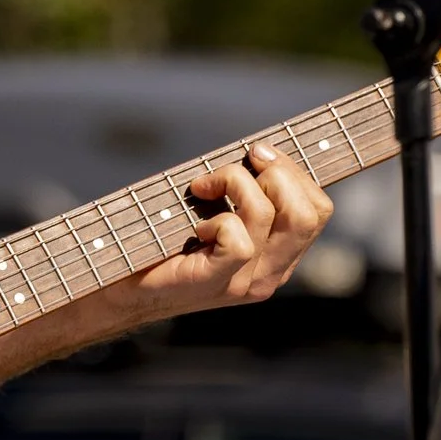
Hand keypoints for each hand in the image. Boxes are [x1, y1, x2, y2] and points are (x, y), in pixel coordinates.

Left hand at [116, 141, 334, 320]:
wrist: (120, 289)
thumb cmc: (162, 239)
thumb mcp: (213, 211)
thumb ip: (241, 191)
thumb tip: (259, 151)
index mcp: (279, 255)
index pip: (319, 210)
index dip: (295, 171)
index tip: (257, 153)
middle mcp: (271, 272)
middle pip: (308, 212)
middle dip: (275, 171)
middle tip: (233, 165)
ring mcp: (246, 282)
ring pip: (270, 215)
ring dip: (233, 182)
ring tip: (204, 187)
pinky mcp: (216, 282)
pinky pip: (239, 240)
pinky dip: (217, 219)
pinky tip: (195, 225)